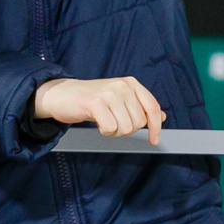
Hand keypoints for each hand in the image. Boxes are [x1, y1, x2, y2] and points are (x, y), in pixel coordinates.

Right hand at [33, 76, 165, 144]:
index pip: (152, 107)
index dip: (155, 126)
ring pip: (125, 128)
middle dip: (126, 129)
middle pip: (138, 122)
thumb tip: (162, 116)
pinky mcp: (96, 102)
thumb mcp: (119, 99)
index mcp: (131, 83)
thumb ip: (140, 106)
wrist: (61, 94)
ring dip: (114, 131)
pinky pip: (110, 129)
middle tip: (112, 121)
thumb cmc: (91, 99)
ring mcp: (109, 93)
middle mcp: (122, 85)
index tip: (154, 139)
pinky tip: (97, 121)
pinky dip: (104, 131)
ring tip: (104, 120)